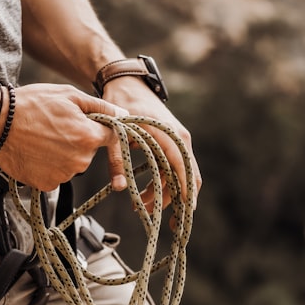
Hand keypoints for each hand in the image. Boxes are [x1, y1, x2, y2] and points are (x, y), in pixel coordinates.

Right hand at [0, 83, 127, 190]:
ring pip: (72, 164)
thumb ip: (101, 108)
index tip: (85, 123)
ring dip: (63, 154)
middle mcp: (80, 160)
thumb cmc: (32, 104)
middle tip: (55, 126)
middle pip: (89, 152)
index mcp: (89, 137)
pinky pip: (55, 176)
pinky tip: (35, 152)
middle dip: (78, 141)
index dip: (98, 128)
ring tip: (41, 138)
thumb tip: (125, 115)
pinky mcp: (46, 184)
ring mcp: (63, 175)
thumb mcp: (69, 95)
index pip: (110, 137)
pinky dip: (48, 166)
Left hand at [100, 77, 201, 211]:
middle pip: (186, 178)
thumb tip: (120, 187)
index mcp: (171, 136)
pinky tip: (145, 194)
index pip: (185, 171)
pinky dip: (161, 183)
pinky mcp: (170, 142)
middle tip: (163, 222)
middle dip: (178, 202)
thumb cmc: (122, 103)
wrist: (126, 82)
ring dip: (163, 193)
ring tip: (140, 205)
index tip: (182, 217)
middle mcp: (180, 139)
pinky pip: (171, 168)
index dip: (186, 196)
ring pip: (177, 176)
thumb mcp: (117, 132)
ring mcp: (177, 141)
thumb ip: (118, 158)